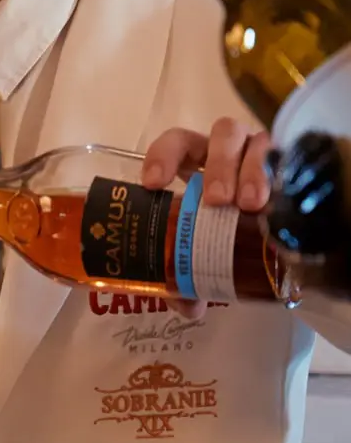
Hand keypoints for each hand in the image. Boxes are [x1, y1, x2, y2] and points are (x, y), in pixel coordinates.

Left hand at [141, 117, 271, 318]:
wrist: (271, 226)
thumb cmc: (224, 226)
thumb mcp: (203, 242)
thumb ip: (188, 273)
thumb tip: (188, 306)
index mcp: (196, 159)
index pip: (177, 142)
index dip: (163, 156)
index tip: (154, 184)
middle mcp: (229, 149)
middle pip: (222, 136)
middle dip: (217, 166)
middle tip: (216, 201)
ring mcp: (261, 152)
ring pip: (255, 143)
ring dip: (251, 172)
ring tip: (250, 205)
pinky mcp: (288, 162)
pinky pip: (286, 159)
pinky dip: (278, 176)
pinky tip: (277, 200)